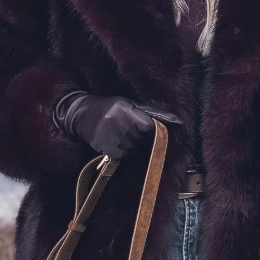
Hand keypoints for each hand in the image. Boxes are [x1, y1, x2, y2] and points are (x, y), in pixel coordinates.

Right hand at [55, 93, 171, 157]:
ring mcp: (112, 137)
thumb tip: (178, 121)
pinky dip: (123, 151)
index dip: (151, 130)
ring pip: (134, 149)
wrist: (82, 114)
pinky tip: (115, 142)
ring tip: (120, 134)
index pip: (149, 126)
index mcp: (126, 109)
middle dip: (140, 137)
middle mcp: (118, 123)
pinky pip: (124, 155)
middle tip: (128, 129)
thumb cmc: (110, 107)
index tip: (148, 130)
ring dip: (131, 145)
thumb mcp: (128, 104)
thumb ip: (151, 113)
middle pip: (142, 139)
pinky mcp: (106, 148)